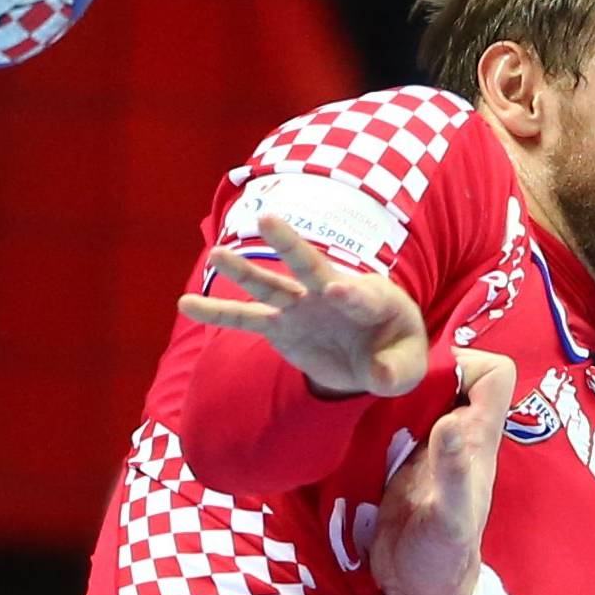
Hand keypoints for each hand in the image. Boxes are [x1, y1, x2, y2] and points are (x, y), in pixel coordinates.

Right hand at [176, 213, 432, 397]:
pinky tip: (188, 305)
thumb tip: (376, 374)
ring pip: (271, 286)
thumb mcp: (406, 370)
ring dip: (245, 271)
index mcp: (372, 300)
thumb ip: (395, 371)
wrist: (372, 359)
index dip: (350, 293)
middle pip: (310, 267)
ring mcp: (303, 308)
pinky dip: (219, 313)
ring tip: (216, 255)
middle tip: (268, 220)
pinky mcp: (281, 327)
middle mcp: (332, 294)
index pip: (360, 295)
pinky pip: (248, 319)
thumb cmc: (395, 355)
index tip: (336, 289)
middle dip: (290, 245)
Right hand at [369, 351, 516, 594]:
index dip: (467, 362)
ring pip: (417, 389)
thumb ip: (455, 473)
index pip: (493, 375)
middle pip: (449, 371)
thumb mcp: (450, 519)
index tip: (425, 373)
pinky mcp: (396, 455)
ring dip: (390, 384)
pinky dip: (373, 407)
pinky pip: (389, 415)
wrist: (417, 590)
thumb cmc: (442, 558)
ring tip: (358, 390)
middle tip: (377, 378)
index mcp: (478, 440)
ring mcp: (425, 443)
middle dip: (417, 366)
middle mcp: (456, 433)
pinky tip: (350, 414)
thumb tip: (453, 421)